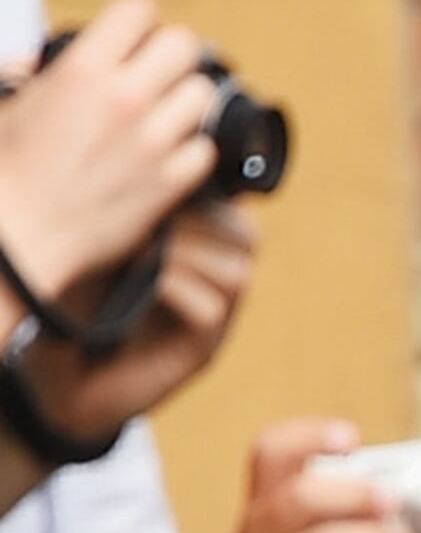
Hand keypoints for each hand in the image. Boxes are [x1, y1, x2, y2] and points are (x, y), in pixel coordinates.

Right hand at [0, 1, 219, 325]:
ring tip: (162, 116)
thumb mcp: (9, 101)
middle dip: (170, 56)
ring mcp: (152, 143)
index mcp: (83, 69)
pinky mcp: (169, 185)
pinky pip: (205, 150)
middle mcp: (125, 99)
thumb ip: (31, 69)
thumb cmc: (7, 171)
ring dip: (184, 101)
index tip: (132, 39)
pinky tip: (167, 155)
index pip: (139, 8)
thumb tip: (38, 59)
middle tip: (155, 74)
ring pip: (201, 95)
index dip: (137, 21)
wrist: (19, 238)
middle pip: (184, 46)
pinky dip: (191, 150)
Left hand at [28, 202, 258, 441]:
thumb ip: (132, 210)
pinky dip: (180, 288)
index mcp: (196, 246)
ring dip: (193, 253)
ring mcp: (212, 319)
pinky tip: (147, 284)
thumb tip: (147, 162)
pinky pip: (212, 312)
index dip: (208, 188)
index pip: (232, 206)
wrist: (62, 370)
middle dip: (205, 219)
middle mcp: (212, 281)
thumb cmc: (74, 299)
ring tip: (148, 252)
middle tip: (161, 219)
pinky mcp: (199, 352)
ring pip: (237, 272)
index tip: (166, 183)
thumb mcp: (102, 241)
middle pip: (246, 236)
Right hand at [209, 418, 408, 532]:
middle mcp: (261, 532)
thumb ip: (336, 508)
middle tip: (394, 499)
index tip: (350, 437)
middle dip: (354, 494)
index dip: (308, 436)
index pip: (270, 451)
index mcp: (264, 501)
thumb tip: (402, 493)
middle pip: (300, 498)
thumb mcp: (293, 532)